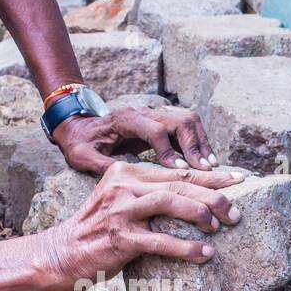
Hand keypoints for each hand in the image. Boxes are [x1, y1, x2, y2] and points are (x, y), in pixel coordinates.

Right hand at [50, 161, 242, 285]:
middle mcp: (123, 186)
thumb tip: (193, 200)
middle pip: (178, 184)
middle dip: (214, 196)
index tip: (238, 180)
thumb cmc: (97, 230)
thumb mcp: (118, 201)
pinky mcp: (120, 237)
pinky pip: (162, 240)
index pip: (176, 171)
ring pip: (171, 202)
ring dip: (202, 213)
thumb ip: (147, 194)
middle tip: (236, 212)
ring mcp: (120, 210)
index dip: (211, 175)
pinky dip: (187, 247)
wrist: (62, 252)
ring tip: (220, 227)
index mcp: (125, 172)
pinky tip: (204, 254)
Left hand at [52, 105, 216, 175]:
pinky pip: (186, 129)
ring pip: (188, 121)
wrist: (79, 129)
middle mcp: (144, 112)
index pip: (156, 130)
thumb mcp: (82, 156)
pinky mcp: (160, 123)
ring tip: (210, 166)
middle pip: (180, 120)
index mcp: (125, 119)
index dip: (170, 150)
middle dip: (195, 144)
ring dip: (201, 142)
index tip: (181, 170)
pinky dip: (197, 143)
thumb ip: (101, 166)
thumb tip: (126, 178)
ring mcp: (154, 115)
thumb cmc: (80, 143)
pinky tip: (203, 163)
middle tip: (205, 168)